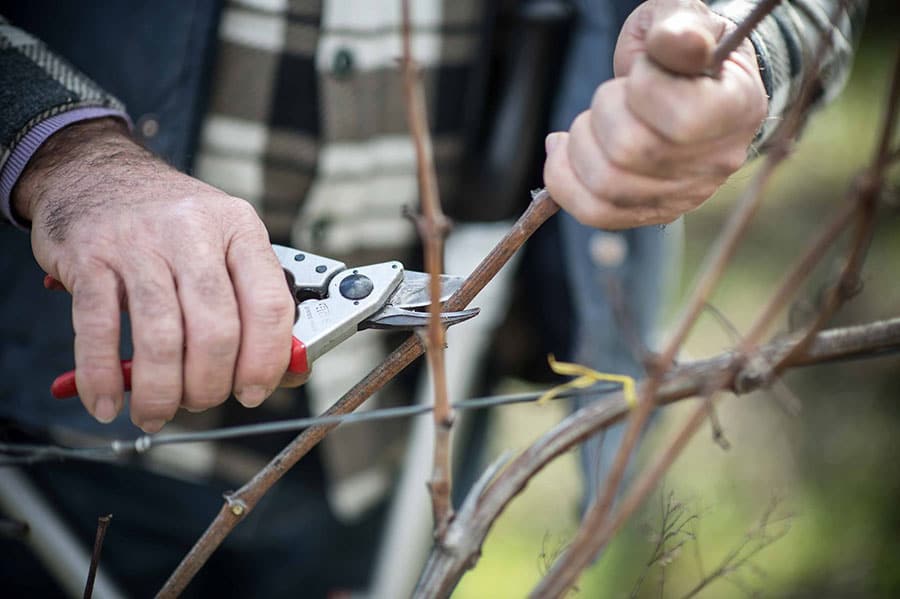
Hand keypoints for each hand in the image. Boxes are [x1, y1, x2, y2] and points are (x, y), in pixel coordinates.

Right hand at [13, 118, 296, 431]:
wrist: (92, 171)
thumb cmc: (170, 222)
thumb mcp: (224, 242)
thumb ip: (252, 301)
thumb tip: (284, 372)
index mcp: (240, 229)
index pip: (270, 305)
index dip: (266, 360)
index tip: (254, 392)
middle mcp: (194, 231)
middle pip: (216, 329)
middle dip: (210, 384)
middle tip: (201, 402)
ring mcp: (139, 242)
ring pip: (161, 335)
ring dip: (162, 391)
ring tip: (157, 412)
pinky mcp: (89, 255)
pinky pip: (98, 327)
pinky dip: (103, 376)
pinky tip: (107, 402)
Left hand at [543, 0, 766, 228]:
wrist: (690, 87)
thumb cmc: (683, 50)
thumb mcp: (684, 18)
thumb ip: (679, 26)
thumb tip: (678, 43)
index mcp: (738, 109)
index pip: (683, 118)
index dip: (644, 86)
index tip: (644, 69)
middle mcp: (716, 162)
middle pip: (631, 152)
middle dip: (602, 112)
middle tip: (612, 93)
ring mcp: (683, 194)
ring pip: (606, 185)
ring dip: (580, 144)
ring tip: (590, 121)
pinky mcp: (649, 212)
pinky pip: (594, 212)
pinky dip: (563, 179)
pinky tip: (563, 149)